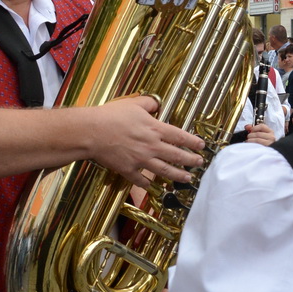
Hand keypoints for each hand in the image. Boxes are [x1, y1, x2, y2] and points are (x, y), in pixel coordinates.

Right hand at [89, 95, 205, 183]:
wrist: (91, 132)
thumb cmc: (110, 116)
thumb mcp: (133, 104)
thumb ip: (148, 104)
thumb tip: (156, 104)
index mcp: (154, 129)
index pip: (180, 137)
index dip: (193, 142)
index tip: (201, 146)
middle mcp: (151, 146)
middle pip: (177, 156)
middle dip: (191, 160)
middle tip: (199, 163)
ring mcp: (141, 160)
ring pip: (165, 171)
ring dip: (178, 175)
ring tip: (187, 178)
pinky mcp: (128, 170)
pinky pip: (141, 180)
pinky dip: (149, 185)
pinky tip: (155, 187)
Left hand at [243, 122, 274, 146]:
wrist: (268, 153)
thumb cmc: (263, 142)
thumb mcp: (260, 134)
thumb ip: (253, 129)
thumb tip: (246, 126)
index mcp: (270, 131)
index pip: (262, 126)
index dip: (254, 127)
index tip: (250, 130)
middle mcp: (271, 137)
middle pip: (258, 133)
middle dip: (251, 135)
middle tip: (248, 137)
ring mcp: (269, 143)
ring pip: (257, 139)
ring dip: (250, 140)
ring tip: (248, 141)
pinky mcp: (267, 149)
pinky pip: (257, 145)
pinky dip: (251, 144)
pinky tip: (249, 145)